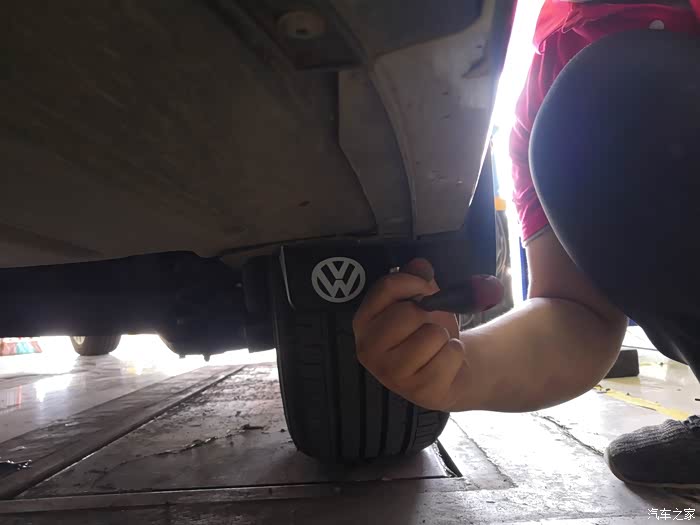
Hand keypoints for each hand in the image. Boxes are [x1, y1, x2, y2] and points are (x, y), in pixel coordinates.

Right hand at [353, 258, 502, 410]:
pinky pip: (450, 355)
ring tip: (435, 347)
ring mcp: (391, 374)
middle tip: (427, 326)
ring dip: (443, 337)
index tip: (426, 288)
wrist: (448, 371)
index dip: (414, 282)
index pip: (387, 287)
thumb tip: (420, 265)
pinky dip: (455, 354)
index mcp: (364, 321)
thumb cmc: (426, 333)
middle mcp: (368, 349)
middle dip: (428, 316)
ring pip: (432, 335)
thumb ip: (417, 280)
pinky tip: (445, 363)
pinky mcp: (418, 391)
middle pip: (408, 313)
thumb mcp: (421, 302)